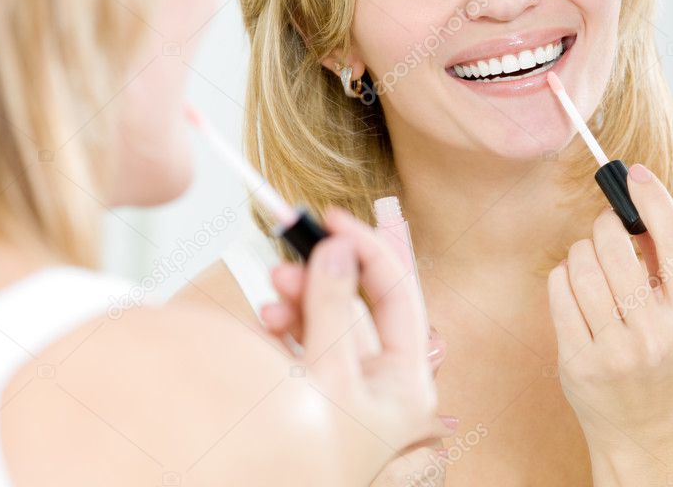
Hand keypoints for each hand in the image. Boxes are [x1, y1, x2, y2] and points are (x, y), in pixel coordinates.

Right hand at [262, 206, 448, 476]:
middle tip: (289, 257)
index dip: (367, 248)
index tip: (333, 217)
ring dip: (298, 298)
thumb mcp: (329, 376)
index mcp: (406, 379)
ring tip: (272, 293)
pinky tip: (266, 320)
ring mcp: (344, 384)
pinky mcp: (310, 387)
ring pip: (325, 319)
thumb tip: (338, 250)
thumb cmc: (313, 454)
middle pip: (357, 303)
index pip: (397, 292)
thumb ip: (332, 309)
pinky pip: (301, 341)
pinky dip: (283, 325)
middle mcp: (380, 380)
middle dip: (323, 275)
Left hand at [546, 163, 672, 456]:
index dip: (655, 201)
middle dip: (604, 229)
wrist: (642, 431)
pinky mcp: (578, 361)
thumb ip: (666, 267)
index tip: (636, 173)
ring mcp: (616, 351)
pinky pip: (558, 289)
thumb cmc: (661, 358)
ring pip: (581, 264)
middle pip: (616, 248)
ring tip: (589, 264)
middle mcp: (657, 335)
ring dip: (580, 252)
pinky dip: (562, 277)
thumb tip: (637, 202)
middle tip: (605, 233)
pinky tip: (574, 287)